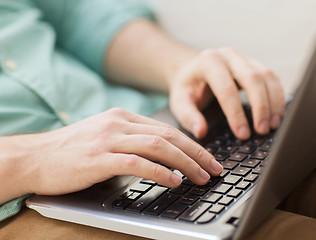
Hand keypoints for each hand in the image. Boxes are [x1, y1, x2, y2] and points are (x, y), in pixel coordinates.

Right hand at [22, 108, 222, 195]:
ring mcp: (109, 139)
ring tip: (201, 177)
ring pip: (159, 147)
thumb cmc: (71, 150)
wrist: (34, 156)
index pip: (167, 128)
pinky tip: (174, 181)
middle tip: (214, 168)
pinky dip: (160, 172)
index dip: (192, 144)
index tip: (208, 157)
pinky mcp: (99, 158)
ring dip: (185, 163)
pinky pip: (138, 163)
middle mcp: (119, 123)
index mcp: (122, 116)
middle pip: (169, 135)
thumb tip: (162, 153)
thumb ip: (131, 139)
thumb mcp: (104, 136)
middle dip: (197, 153)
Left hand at [169, 47, 284, 139]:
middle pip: (252, 78)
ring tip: (273, 125)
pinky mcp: (255, 64)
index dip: (236, 113)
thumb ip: (188, 116)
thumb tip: (201, 132)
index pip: (226, 88)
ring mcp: (244, 58)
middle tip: (262, 131)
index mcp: (208, 62)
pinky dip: (278, 97)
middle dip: (260, 106)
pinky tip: (277, 114)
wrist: (192, 71)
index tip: (242, 134)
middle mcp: (228, 55)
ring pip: (266, 76)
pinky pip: (272, 78)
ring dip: (273, 102)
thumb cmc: (188, 88)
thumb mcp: (179, 102)